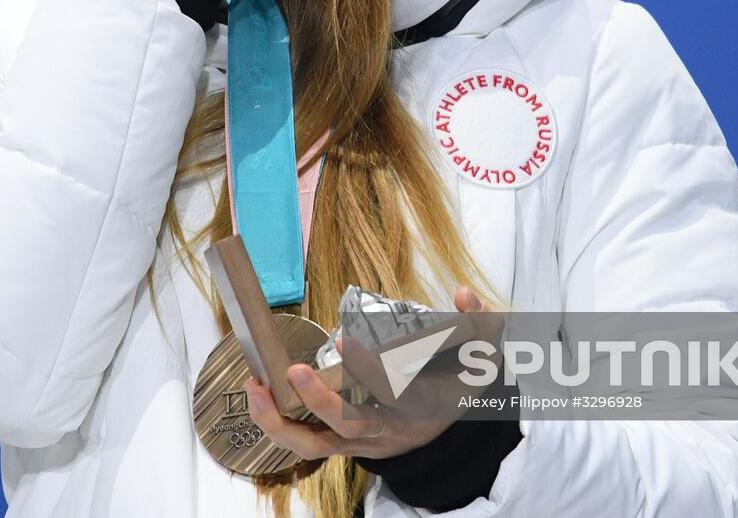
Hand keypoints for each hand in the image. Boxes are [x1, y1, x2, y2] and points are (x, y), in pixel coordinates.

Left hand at [243, 285, 489, 460]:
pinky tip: (257, 398)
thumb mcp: (482, 356)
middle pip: (351, 425)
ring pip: (316, 445)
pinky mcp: (341, 445)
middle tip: (293, 372)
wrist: (452, 440)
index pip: (395, 392)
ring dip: (281, 422)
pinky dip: (277, 426)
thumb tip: (464, 292)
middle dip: (320, 401)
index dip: (370, 370)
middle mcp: (387, 429)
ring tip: (255, 391)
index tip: (346, 340)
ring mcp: (360, 442)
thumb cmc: (458, 388)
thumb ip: (480, 322)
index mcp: (421, 406)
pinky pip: (304, 444)